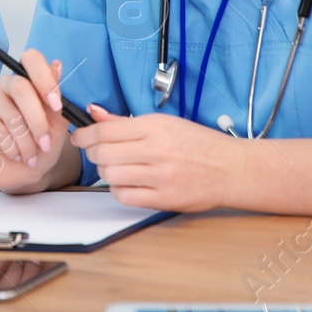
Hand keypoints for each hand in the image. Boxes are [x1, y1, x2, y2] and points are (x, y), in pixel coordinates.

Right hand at [0, 49, 71, 192]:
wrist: (24, 174)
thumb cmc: (40, 146)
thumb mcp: (57, 125)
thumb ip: (56, 97)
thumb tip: (57, 64)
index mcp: (28, 80)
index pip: (31, 59)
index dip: (44, 79)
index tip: (56, 106)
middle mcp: (7, 84)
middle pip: (21, 87)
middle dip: (37, 120)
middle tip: (45, 143)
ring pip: (11, 114)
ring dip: (26, 141)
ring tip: (30, 156)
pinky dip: (11, 147)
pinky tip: (15, 154)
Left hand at [71, 104, 242, 211]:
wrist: (231, 169)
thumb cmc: (199, 144)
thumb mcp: (165, 123)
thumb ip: (125, 122)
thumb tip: (94, 113)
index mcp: (155, 127)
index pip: (105, 130)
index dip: (85, 135)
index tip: (80, 137)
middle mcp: (157, 150)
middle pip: (103, 153)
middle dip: (92, 153)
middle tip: (95, 153)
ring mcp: (161, 176)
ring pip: (111, 175)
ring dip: (105, 172)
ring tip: (113, 168)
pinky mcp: (164, 199)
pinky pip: (125, 196)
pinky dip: (118, 191)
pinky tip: (125, 184)